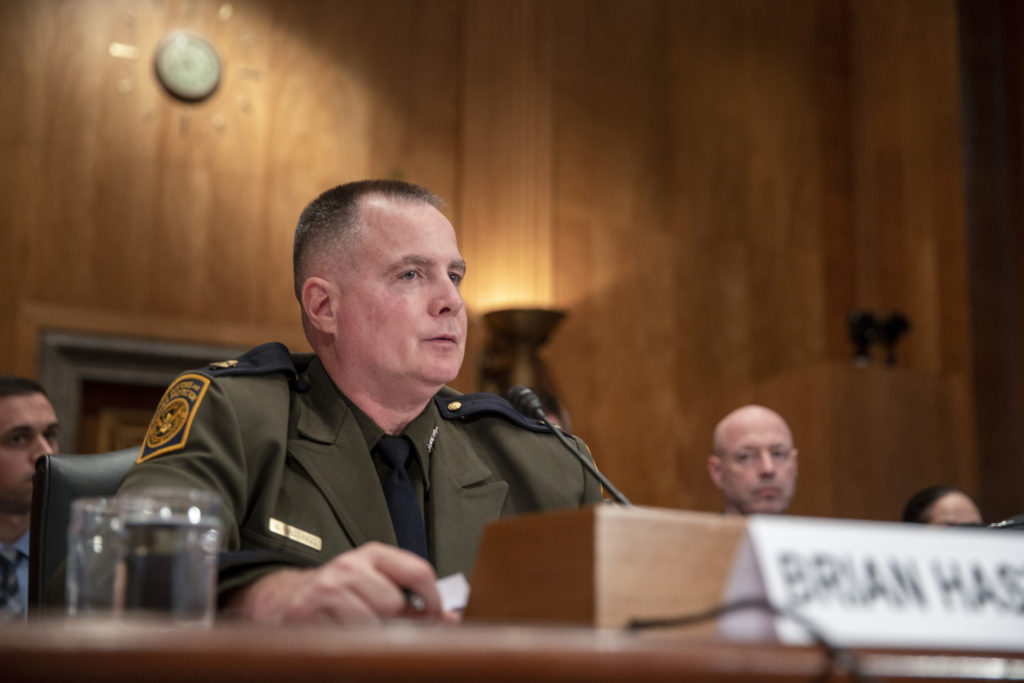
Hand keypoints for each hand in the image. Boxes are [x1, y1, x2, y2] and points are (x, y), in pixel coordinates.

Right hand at [227, 542, 461, 623]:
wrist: (281, 600)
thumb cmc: (338, 594)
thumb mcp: (376, 584)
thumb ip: (412, 598)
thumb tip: (451, 619)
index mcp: (372, 554)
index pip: (418, 572)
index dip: (433, 602)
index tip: (436, 621)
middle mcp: (348, 566)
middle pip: (394, 603)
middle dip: (400, 626)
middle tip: (397, 637)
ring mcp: (326, 589)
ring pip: (371, 625)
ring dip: (375, 639)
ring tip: (368, 640)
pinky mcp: (306, 614)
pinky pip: (344, 639)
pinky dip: (353, 646)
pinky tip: (348, 643)